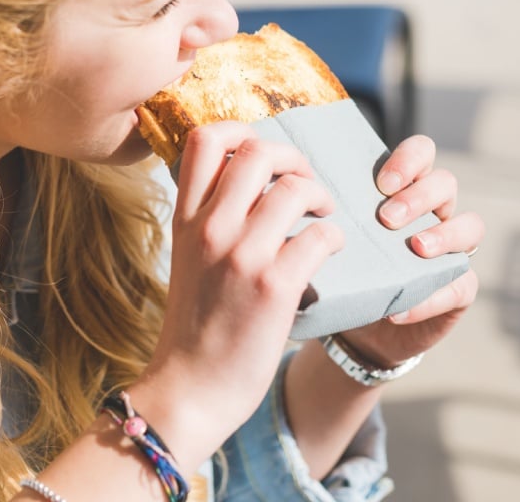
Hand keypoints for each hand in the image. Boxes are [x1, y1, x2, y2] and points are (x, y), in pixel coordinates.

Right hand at [133, 122, 343, 466]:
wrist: (190, 387)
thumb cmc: (195, 326)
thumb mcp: (188, 259)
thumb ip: (208, 218)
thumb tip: (242, 181)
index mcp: (186, 218)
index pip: (204, 139)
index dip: (241, 131)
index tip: (262, 156)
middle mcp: (210, 228)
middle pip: (257, 151)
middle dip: (293, 158)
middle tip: (304, 184)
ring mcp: (242, 255)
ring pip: (296, 188)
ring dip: (320, 197)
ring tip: (323, 217)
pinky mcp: (275, 286)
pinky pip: (321, 235)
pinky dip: (334, 239)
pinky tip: (329, 253)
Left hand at [341, 135, 483, 367]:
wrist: (354, 328)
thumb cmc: (343, 268)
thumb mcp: (333, 238)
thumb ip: (325, 212)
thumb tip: (285, 188)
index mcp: (404, 189)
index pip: (422, 152)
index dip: (409, 159)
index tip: (382, 181)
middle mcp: (433, 212)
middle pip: (446, 183)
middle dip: (419, 195)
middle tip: (387, 216)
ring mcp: (452, 248)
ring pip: (470, 226)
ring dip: (443, 234)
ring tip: (415, 248)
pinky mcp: (458, 288)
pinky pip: (461, 285)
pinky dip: (430, 297)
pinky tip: (399, 309)